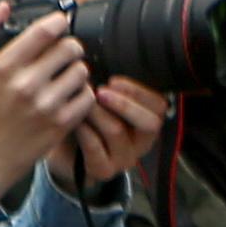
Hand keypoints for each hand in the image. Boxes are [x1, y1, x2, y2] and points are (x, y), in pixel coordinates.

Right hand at [0, 2, 92, 207]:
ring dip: (75, 70)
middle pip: (70, 47)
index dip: (58, 22)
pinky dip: (81, 94)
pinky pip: (87, 96)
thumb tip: (2, 7)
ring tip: (63, 77)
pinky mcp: (61, 124)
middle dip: (68, 47)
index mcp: (3, 67)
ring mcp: (46, 105)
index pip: (44, 30)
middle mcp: (26, 84)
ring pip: (81, 70)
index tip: (59, 23)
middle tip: (62, 54)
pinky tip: (67, 96)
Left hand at [52, 77, 167, 194]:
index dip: (140, 92)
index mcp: (148, 121)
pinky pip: (96, 149)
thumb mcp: (105, 100)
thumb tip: (111, 56)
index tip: (114, 80)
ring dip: (98, 113)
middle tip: (101, 91)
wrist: (66, 151)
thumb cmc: (88, 118)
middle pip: (150, 123)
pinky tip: (75, 121)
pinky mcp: (104, 170)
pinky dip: (85, 131)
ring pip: (118, 131)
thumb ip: (113, 85)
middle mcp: (141, 142)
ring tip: (83, 102)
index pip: (159, 106)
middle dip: (124, 103)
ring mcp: (124, 158)